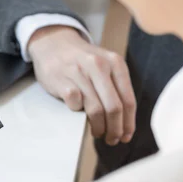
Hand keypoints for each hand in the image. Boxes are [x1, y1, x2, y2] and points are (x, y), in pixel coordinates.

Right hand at [28, 26, 136, 145]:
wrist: (53, 42)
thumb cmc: (81, 60)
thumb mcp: (104, 65)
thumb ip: (115, 86)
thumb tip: (124, 121)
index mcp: (116, 63)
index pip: (128, 100)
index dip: (128, 123)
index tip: (126, 136)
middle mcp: (100, 66)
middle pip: (114, 108)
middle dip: (115, 129)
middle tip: (112, 139)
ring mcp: (79, 73)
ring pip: (95, 110)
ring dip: (98, 127)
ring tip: (97, 133)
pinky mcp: (62, 80)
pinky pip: (75, 104)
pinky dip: (77, 113)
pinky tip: (77, 113)